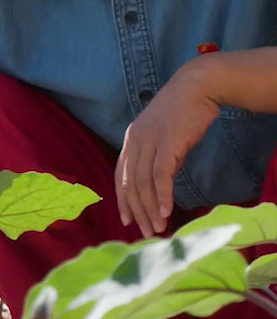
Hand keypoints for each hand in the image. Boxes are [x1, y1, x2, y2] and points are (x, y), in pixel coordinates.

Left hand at [117, 67, 219, 238]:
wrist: (198, 86)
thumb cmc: (183, 112)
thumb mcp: (164, 136)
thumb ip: (160, 158)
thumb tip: (162, 184)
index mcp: (131, 140)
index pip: (120, 177)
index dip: (122, 201)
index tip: (128, 221)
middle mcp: (135, 142)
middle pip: (130, 185)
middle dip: (138, 211)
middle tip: (147, 232)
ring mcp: (149, 142)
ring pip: (144, 183)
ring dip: (151, 209)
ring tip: (159, 228)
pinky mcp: (167, 143)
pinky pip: (161, 175)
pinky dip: (163, 195)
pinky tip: (167, 211)